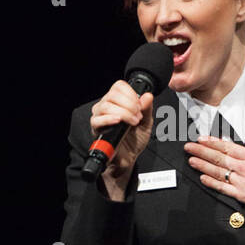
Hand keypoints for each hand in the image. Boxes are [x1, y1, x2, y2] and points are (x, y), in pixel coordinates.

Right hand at [89, 81, 154, 196]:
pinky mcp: (96, 129)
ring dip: (123, 113)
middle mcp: (106, 106)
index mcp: (118, 101)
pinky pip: (97, 120)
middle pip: (112, 94)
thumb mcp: (146, 123)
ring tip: (132, 122)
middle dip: (129, 104)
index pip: (119, 86)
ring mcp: (100, 117)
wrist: (129, 158)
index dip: (131, 93)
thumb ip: (147, 109)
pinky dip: (108, 119)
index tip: (140, 106)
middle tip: (138, 116)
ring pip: (105, 105)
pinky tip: (118, 122)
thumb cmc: (135, 140)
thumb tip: (148, 96)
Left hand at [184, 110, 244, 217]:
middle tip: (188, 147)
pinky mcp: (243, 197)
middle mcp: (244, 169)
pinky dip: (212, 183)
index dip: (213, 142)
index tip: (201, 138)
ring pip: (218, 173)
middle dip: (202, 151)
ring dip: (203, 165)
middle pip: (218, 158)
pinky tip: (203, 178)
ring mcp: (242, 183)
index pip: (228, 147)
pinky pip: (223, 189)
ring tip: (191, 160)